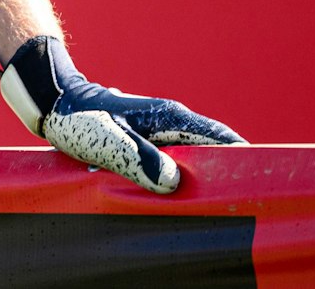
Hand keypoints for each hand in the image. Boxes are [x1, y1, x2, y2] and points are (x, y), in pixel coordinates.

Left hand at [0, 36, 242, 193]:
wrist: (53, 102)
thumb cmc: (78, 119)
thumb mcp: (105, 141)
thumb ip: (138, 159)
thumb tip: (173, 183)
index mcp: (170, 117)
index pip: (222, 139)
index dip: (244, 161)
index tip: (260, 186)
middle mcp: (172, 122)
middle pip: (214, 151)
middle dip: (228, 175)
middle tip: (239, 208)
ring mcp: (162, 131)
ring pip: (195, 158)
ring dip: (206, 181)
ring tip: (215, 212)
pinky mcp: (149, 142)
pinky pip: (177, 163)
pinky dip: (185, 181)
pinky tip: (182, 203)